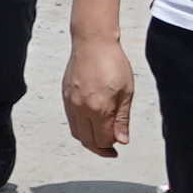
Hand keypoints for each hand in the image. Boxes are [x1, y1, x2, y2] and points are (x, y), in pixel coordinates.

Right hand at [62, 30, 134, 157]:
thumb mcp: (126, 92)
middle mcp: (81, 109)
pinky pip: (71, 120)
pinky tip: (91, 123)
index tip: (118, 147)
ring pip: (77, 132)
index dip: (111, 146)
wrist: (92, 43)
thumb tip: (122, 140)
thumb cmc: (113, 63)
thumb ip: (122, 119)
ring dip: (88, 139)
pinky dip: (80, 127)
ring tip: (100, 137)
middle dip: (99, 148)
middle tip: (110, 150)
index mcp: (99, 109)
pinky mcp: (65, 96)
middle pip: (87, 140)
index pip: (102, 140)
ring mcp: (71, 103)